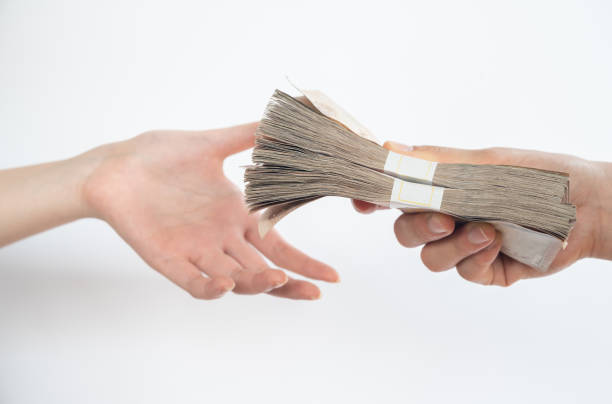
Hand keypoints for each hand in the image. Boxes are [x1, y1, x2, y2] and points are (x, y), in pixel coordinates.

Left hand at [81, 123, 338, 298]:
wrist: (115, 166)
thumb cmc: (160, 156)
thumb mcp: (211, 144)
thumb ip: (247, 135)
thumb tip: (284, 118)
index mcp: (237, 217)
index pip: (279, 246)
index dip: (304, 262)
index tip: (332, 276)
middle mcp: (222, 239)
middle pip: (263, 271)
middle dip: (289, 284)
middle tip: (313, 291)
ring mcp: (196, 252)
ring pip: (234, 280)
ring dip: (255, 284)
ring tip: (273, 278)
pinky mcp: (169, 260)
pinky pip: (193, 283)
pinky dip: (210, 287)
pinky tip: (224, 283)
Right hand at [354, 143, 611, 285]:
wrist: (584, 208)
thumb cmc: (536, 176)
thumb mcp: (484, 164)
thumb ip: (435, 163)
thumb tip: (387, 148)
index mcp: (440, 187)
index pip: (395, 195)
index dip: (373, 200)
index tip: (364, 203)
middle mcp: (446, 216)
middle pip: (405, 231)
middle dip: (419, 227)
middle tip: (444, 219)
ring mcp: (462, 245)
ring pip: (429, 257)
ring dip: (453, 245)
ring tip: (486, 230)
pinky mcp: (482, 269)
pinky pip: (461, 271)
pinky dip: (475, 258)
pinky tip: (497, 244)